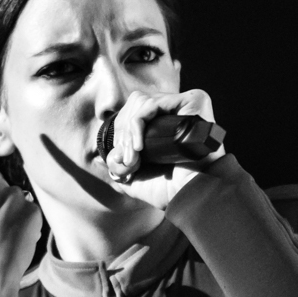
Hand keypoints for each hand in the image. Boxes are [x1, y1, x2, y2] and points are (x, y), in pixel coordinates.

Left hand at [105, 88, 225, 209]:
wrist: (193, 195)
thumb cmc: (171, 191)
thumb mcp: (136, 179)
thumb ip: (119, 166)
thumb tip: (104, 156)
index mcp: (167, 124)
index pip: (135, 112)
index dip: (123, 134)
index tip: (125, 161)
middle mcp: (178, 111)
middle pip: (136, 104)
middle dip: (124, 134)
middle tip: (130, 162)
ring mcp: (186, 104)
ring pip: (141, 103)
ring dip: (129, 133)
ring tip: (135, 158)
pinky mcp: (193, 101)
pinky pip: (151, 104)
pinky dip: (138, 124)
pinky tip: (140, 146)